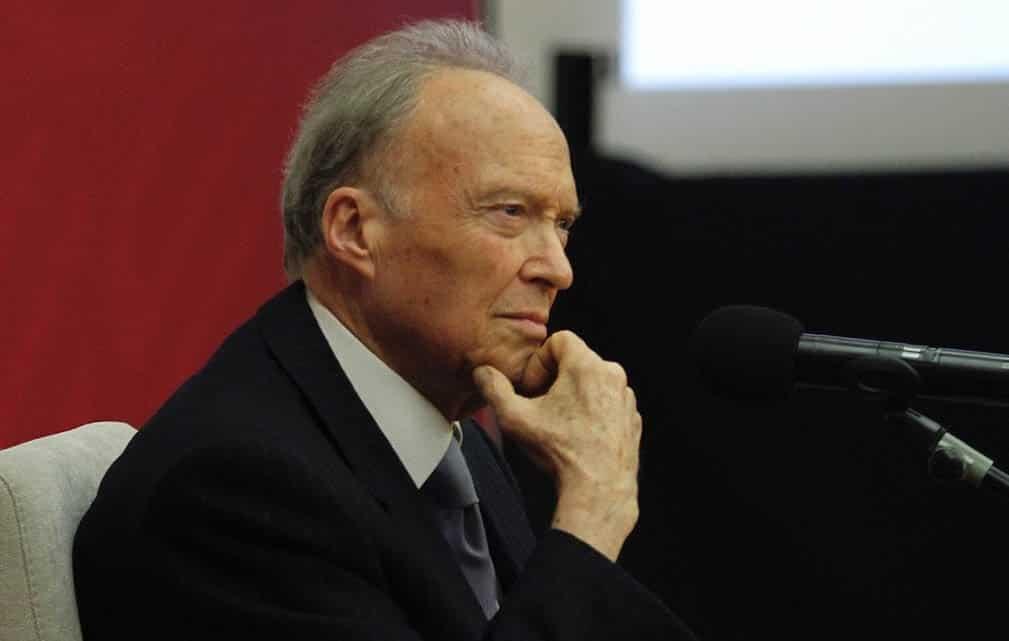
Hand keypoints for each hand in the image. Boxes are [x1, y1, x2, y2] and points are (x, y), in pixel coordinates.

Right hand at [473, 331, 640, 560]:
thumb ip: (494, 389)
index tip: (533, 389)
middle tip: (541, 408)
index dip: (539, 362)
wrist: (598, 489)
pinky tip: (578, 436)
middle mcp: (612, 375)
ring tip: (559, 425)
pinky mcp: (632, 418)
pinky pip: (607, 403)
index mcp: (587, 366)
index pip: (560, 340)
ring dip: (573, 396)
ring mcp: (625, 398)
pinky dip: (592, 412)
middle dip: (554, 380)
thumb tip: (483, 373)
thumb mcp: (515, 418)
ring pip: (593, 382)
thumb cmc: (561, 452)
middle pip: (576, 361)